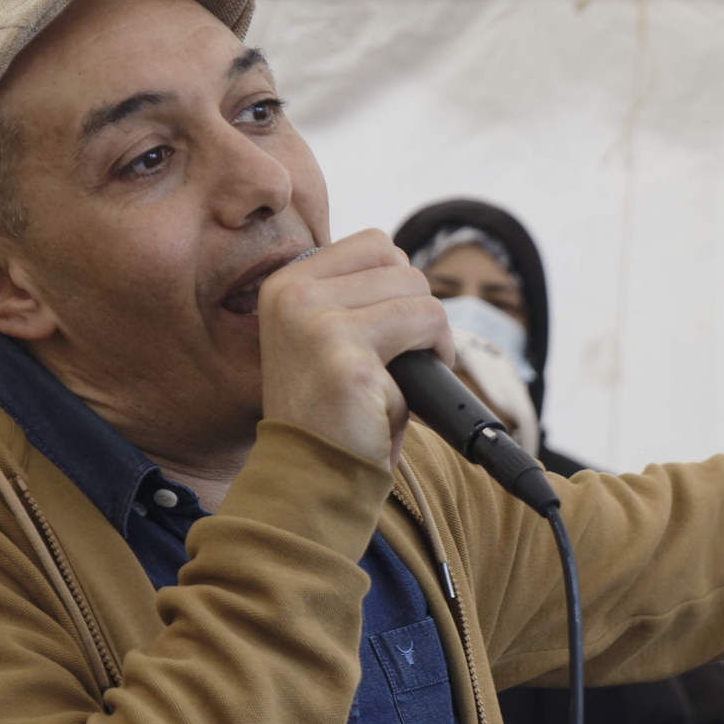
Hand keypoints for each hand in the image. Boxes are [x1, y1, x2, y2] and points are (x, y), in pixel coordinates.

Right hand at [257, 230, 455, 467]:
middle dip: (417, 310)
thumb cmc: (332, 413)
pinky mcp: (348, 357)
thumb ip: (354, 296)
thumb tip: (407, 267)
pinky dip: (438, 356)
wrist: (313, 479)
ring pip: (418, 291)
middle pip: (399, 263)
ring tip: (406, 376)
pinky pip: (428, 324)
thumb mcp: (328, 339)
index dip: (399, 286)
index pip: (374, 244)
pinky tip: (411, 391)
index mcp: (285, 284)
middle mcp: (292, 295)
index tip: (394, 330)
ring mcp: (316, 323)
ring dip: (430, 335)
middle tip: (404, 357)